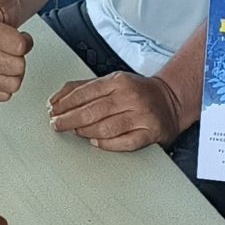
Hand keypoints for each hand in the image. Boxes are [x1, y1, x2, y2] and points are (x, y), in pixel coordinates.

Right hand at [0, 0, 32, 101]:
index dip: (23, 40)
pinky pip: (2, 96)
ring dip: (12, 70)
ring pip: (11, 85)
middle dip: (18, 56)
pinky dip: (4, 83)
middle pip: (17, 69)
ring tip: (2, 54)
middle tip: (8, 45)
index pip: (20, 48)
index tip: (13, 31)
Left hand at [46, 71, 182, 151]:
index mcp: (119, 81)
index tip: (53, 110)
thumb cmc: (137, 92)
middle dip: (70, 119)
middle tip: (57, 125)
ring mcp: (142, 116)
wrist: (170, 100)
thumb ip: (83, 88)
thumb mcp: (111, 81)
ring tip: (75, 132)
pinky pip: (124, 142)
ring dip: (85, 131)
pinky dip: (107, 144)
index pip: (86, 92)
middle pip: (93, 111)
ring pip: (106, 127)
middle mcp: (131, 97)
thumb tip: (56, 99)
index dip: (65, 103)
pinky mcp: (150, 133)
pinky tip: (96, 141)